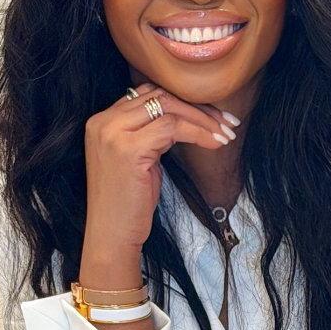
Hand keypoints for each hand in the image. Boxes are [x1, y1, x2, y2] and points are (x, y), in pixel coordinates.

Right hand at [79, 83, 235, 285]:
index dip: (184, 102)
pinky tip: (215, 144)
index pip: (149, 94)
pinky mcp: (129, 149)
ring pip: (168, 107)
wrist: (112, 235)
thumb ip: (151, 133)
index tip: (214, 116)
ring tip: (226, 135)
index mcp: (102, 122)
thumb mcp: (139, 159)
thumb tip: (188, 116)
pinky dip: (199, 133)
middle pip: (160, 95)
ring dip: (204, 120)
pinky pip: (173, 128)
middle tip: (228, 123)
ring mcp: (113, 134)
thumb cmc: (128, 203)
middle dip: (199, 107)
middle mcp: (103, 122)